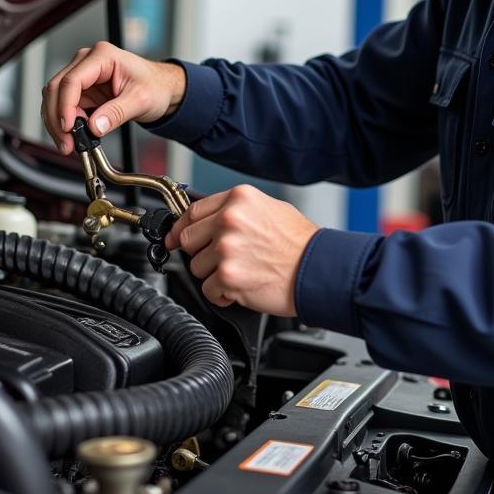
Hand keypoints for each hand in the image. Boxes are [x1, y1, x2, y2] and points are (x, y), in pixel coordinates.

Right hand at [41, 41, 185, 153]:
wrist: (162, 88)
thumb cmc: (155, 86)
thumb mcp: (140, 100)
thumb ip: (117, 113)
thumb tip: (95, 126)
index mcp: (103, 56)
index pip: (72, 80)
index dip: (65, 106)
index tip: (68, 128)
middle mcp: (88, 62)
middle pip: (57, 88)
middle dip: (56, 118)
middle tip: (66, 143)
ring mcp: (83, 76)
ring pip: (55, 98)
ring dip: (56, 123)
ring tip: (69, 144)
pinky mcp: (82, 90)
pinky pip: (64, 106)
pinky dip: (63, 123)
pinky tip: (72, 137)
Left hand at [165, 185, 319, 314]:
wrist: (317, 269)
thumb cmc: (299, 243)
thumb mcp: (269, 208)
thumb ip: (236, 210)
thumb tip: (209, 221)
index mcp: (238, 199)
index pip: (192, 211)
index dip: (182, 227)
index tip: (176, 237)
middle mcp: (229, 220)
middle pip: (187, 239)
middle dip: (200, 253)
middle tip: (220, 260)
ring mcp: (227, 248)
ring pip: (196, 267)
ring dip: (213, 275)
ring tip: (241, 272)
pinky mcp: (228, 276)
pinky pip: (208, 290)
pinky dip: (222, 294)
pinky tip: (242, 287)